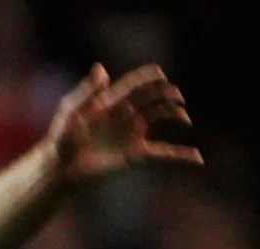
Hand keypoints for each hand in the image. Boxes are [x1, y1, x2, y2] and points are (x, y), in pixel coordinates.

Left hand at [49, 63, 202, 184]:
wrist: (61, 168)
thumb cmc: (62, 138)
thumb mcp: (72, 111)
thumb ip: (88, 91)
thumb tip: (102, 68)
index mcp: (111, 102)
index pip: (134, 85)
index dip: (148, 77)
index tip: (160, 74)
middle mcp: (125, 115)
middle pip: (152, 98)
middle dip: (167, 94)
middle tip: (176, 97)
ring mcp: (133, 134)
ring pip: (160, 117)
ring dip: (175, 114)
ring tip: (183, 118)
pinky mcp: (136, 155)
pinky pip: (163, 154)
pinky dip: (181, 155)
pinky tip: (198, 158)